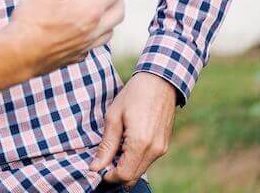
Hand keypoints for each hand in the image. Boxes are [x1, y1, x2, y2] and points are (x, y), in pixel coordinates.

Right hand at [8, 0, 132, 76]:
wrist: (17, 55)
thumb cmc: (31, 22)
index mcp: (90, 10)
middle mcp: (94, 30)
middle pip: (119, 10)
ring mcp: (86, 45)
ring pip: (110, 29)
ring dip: (111, 15)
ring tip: (102, 5)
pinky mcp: (76, 56)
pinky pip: (96, 43)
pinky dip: (98, 32)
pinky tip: (85, 28)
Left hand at [91, 72, 176, 186]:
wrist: (160, 82)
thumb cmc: (133, 95)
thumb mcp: (113, 117)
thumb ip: (106, 145)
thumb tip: (95, 167)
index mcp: (140, 143)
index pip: (124, 175)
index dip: (108, 177)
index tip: (97, 169)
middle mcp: (154, 150)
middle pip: (133, 177)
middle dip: (116, 175)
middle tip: (102, 164)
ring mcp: (162, 149)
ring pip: (140, 170)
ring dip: (125, 168)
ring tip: (112, 152)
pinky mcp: (164, 145)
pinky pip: (147, 161)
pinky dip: (134, 160)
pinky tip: (124, 147)